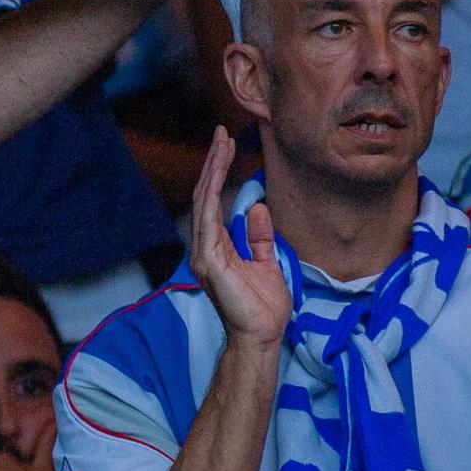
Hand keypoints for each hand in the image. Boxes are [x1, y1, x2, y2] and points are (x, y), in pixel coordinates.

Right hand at [191, 125, 290, 346]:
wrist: (261, 336)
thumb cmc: (264, 308)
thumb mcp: (267, 264)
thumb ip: (259, 237)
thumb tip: (258, 208)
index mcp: (217, 247)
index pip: (215, 202)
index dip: (220, 173)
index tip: (227, 146)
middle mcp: (205, 246)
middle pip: (205, 195)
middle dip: (214, 163)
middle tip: (221, 133)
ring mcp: (203, 252)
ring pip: (204, 201)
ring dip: (212, 170)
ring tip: (221, 143)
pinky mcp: (209, 260)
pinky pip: (208, 219)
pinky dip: (211, 193)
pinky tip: (218, 173)